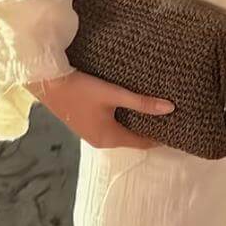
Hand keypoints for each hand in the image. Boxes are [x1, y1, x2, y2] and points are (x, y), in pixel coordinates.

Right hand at [29, 70, 174, 150]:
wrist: (48, 83)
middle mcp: (101, 140)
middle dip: (148, 128)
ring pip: (121, 130)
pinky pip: (110, 124)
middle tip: (168, 115)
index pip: (142, 143)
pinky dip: (123, 118)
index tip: (177, 127)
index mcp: (109, 138)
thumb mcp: (113, 94)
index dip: (159, 136)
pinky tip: (129, 104)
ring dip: (135, 121)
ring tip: (153, 108)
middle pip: (132, 138)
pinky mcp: (85, 122)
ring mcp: (91, 132)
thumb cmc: (81, 89)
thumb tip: (170, 109)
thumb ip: (141, 102)